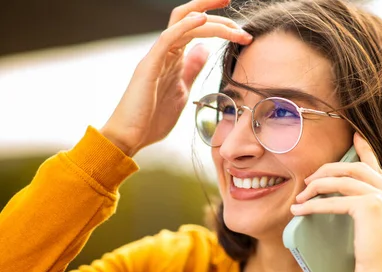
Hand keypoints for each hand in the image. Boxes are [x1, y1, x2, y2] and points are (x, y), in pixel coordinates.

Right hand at [101, 0, 252, 155]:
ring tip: (234, 29)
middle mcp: (164, 51)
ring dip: (212, 22)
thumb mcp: (181, 89)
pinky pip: (167, 38)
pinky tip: (202, 19)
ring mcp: (156, 57)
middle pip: (190, 18)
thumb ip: (191, 69)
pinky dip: (185, 26)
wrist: (129, 137)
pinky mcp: (149, 66)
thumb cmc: (152, 118)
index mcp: (173, 57)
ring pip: (183, 24)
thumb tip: (204, 50)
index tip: (240, 27)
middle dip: (216, 13)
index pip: (195, 28)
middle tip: (242, 25)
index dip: (218, 22)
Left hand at [292, 133, 381, 271]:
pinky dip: (314, 204)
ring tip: (301, 196)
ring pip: (343, 180)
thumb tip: (349, 207)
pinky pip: (334, 200)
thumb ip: (373, 217)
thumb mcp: (381, 235)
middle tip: (309, 179)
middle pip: (356, 168)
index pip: (378, 167)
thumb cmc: (381, 268)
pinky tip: (300, 210)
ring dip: (317, 186)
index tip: (355, 135)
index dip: (365, 149)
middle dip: (329, 169)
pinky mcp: (370, 208)